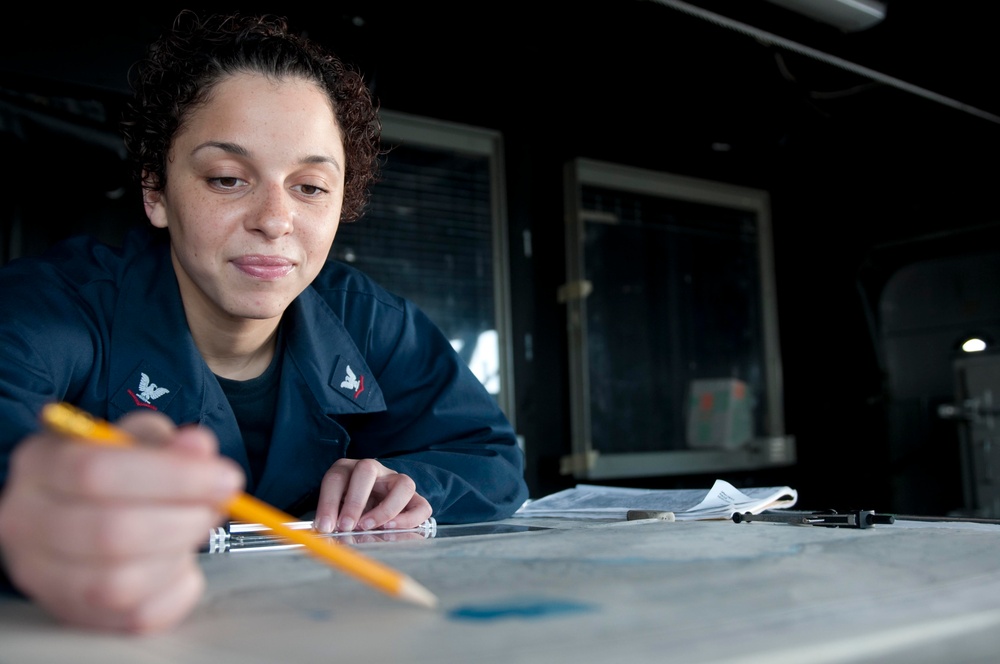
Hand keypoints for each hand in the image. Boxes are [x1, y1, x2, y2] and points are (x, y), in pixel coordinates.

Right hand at [0, 410, 243, 632]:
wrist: (85, 514)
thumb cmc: (117, 473)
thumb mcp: (138, 440)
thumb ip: (168, 441)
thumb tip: (197, 447)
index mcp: (40, 465)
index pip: (95, 472)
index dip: (173, 477)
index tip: (227, 478)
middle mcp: (27, 523)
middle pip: (110, 534)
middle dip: (183, 522)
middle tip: (214, 509)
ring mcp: (45, 577)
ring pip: (119, 584)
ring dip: (178, 556)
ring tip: (193, 531)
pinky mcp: (76, 615)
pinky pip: (137, 617)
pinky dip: (176, 590)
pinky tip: (180, 562)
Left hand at [313, 458, 431, 533]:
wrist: (373, 505)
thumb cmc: (349, 511)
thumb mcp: (336, 511)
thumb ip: (333, 520)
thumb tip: (326, 535)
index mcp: (348, 470)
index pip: (336, 477)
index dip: (328, 502)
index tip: (324, 527)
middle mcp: (375, 470)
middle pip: (367, 470)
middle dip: (355, 501)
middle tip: (346, 526)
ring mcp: (397, 482)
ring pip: (403, 484)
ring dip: (386, 510)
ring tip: (370, 527)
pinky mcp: (415, 499)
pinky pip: (422, 506)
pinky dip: (409, 520)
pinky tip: (391, 530)